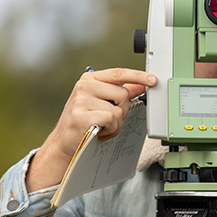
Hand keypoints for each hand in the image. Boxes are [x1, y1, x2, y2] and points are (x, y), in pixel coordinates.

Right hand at [26, 68, 156, 191]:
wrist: (64, 142)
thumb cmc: (83, 122)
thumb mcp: (101, 103)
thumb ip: (119, 93)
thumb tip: (140, 86)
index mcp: (89, 79)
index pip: (119, 73)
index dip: (138, 76)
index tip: (153, 80)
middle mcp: (84, 86)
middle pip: (123, 94)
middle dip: (122, 110)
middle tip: (109, 120)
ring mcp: (81, 100)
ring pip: (118, 110)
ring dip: (116, 124)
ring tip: (102, 127)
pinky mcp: (81, 115)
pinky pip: (111, 120)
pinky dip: (110, 130)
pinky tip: (99, 132)